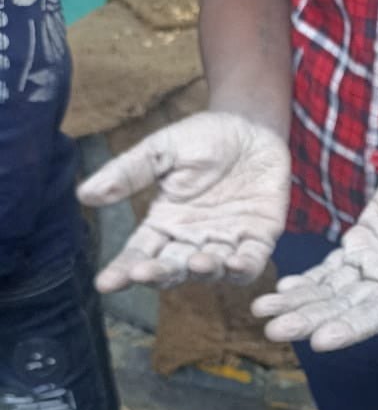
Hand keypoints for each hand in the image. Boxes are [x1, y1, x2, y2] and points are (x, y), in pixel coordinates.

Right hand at [77, 113, 289, 290]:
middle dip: (159, 274)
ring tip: (196, 263)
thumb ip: (129, 173)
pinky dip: (244, 267)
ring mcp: (227, 241)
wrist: (250, 125)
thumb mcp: (160, 150)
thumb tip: (85, 194)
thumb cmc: (203, 138)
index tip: (105, 284)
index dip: (123, 270)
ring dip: (204, 271)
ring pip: (212, 270)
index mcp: (166, 223)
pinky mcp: (260, 237)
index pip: (140, 253)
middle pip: (173, 267)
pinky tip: (234, 263)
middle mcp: (194, 240)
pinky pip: (252, 260)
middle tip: (144, 273)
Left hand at [250, 140, 377, 350]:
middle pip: (344, 308)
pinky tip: (281, 290)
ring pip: (330, 291)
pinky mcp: (361, 246)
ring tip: (262, 310)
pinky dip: (306, 280)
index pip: (377, 313)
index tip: (318, 341)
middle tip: (273, 330)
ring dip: (298, 303)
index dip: (349, 328)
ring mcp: (374, 264)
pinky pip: (329, 269)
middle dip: (309, 320)